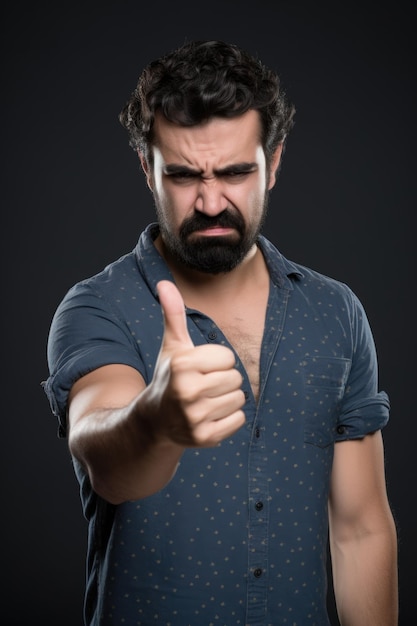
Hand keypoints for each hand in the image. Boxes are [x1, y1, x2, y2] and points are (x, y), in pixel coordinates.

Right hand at [144, 280, 245, 446]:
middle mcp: (187, 391)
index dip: (216, 362)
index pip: (227, 357)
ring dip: (226, 400)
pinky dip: (228, 419)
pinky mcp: (205, 437)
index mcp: (182, 365)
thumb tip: (165, 283)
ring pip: (239, 399)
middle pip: (236, 379)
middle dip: (223, 381)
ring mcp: (195, 417)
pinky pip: (238, 420)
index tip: (199, 370)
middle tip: (202, 387)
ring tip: (205, 401)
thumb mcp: (172, 346)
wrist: (153, 421)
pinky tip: (209, 417)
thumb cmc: (168, 378)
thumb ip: (173, 314)